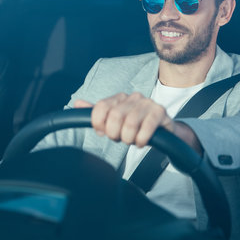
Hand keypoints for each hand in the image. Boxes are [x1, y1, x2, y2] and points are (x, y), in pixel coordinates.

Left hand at [75, 94, 202, 154]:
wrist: (162, 130)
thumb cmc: (135, 126)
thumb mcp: (114, 120)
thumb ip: (96, 113)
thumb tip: (77, 103)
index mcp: (119, 98)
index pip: (100, 107)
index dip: (98, 124)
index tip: (103, 132)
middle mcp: (133, 97)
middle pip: (114, 117)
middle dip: (114, 134)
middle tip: (120, 138)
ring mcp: (147, 103)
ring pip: (130, 124)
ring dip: (129, 139)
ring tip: (132, 140)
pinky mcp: (160, 112)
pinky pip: (146, 128)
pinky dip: (141, 140)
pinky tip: (141, 142)